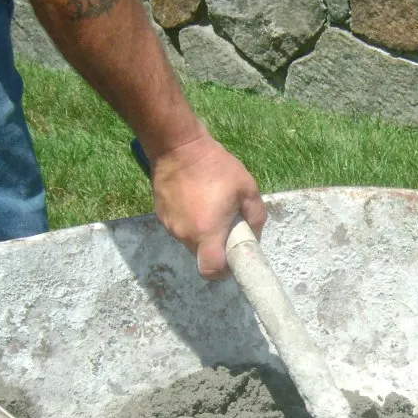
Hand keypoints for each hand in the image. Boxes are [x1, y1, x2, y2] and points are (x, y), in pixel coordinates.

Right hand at [148, 133, 266, 279]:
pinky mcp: (161, 215)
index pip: (211, 271)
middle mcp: (186, 235)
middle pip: (202, 256)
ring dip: (202, 233)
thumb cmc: (216, 167)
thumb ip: (256, 217)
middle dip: (216, 247)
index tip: (231, 258)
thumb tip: (254, 235)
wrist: (177, 146)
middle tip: (226, 225)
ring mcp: (170, 226)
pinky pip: (180, 228)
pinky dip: (190, 221)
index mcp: (208, 232)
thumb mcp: (247, 188)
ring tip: (209, 207)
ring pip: (191, 241)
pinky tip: (195, 200)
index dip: (222, 271)